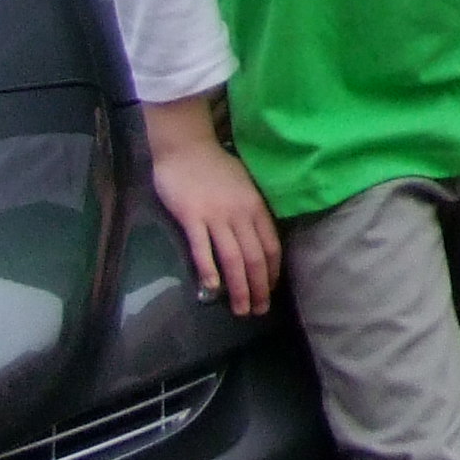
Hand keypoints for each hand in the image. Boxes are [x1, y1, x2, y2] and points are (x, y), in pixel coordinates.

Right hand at [143, 95, 280, 315]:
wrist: (186, 148)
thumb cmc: (217, 167)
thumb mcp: (246, 186)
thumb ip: (253, 211)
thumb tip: (260, 241)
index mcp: (256, 206)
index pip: (271, 246)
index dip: (272, 272)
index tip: (270, 291)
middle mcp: (240, 214)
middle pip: (254, 258)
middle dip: (259, 288)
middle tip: (258, 311)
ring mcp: (216, 216)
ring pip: (232, 259)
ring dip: (238, 288)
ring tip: (240, 310)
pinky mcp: (191, 218)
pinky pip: (202, 249)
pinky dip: (209, 270)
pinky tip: (212, 290)